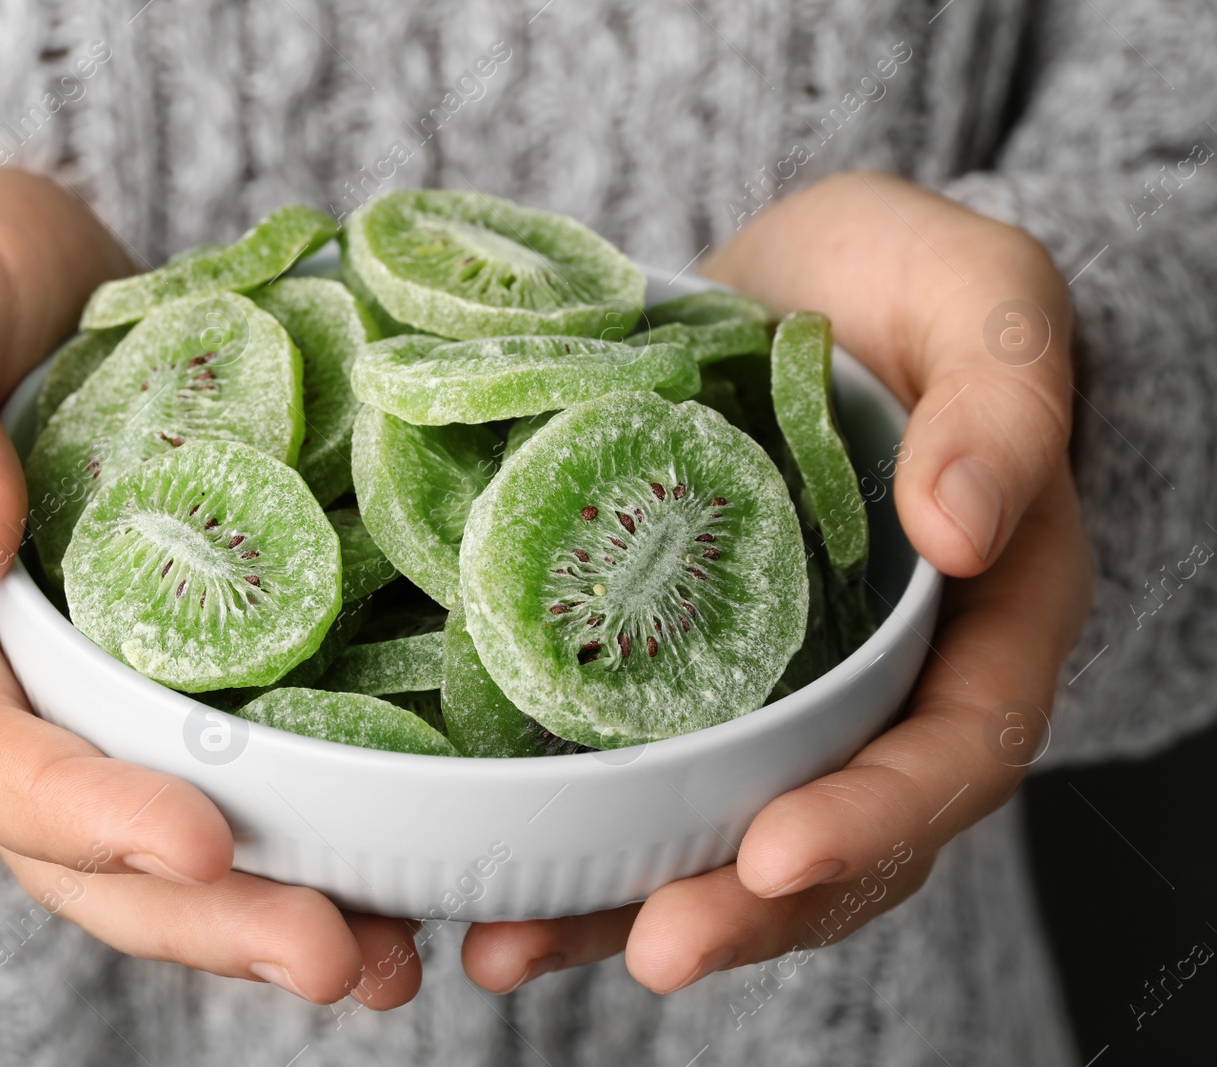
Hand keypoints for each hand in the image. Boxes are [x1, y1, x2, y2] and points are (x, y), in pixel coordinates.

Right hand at [0, 169, 419, 1007]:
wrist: (25, 295)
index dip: (77, 809)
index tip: (200, 841)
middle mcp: (2, 690)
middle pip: (75, 849)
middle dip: (198, 914)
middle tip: (330, 953)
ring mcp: (97, 693)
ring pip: (159, 848)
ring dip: (267, 913)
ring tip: (387, 958)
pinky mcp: (186, 672)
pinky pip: (237, 774)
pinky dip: (311, 836)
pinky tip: (403, 879)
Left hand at [459, 171, 1092, 992]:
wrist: (798, 287)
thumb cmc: (908, 285)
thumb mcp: (982, 300)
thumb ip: (1001, 401)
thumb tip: (964, 529)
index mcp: (982, 622)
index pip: (953, 753)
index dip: (874, 819)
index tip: (775, 851)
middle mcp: (881, 686)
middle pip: (836, 838)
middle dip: (745, 907)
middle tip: (647, 949)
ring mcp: (775, 690)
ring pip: (724, 832)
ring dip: (630, 906)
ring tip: (514, 950)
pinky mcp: (680, 672)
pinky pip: (640, 772)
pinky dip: (573, 832)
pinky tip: (480, 877)